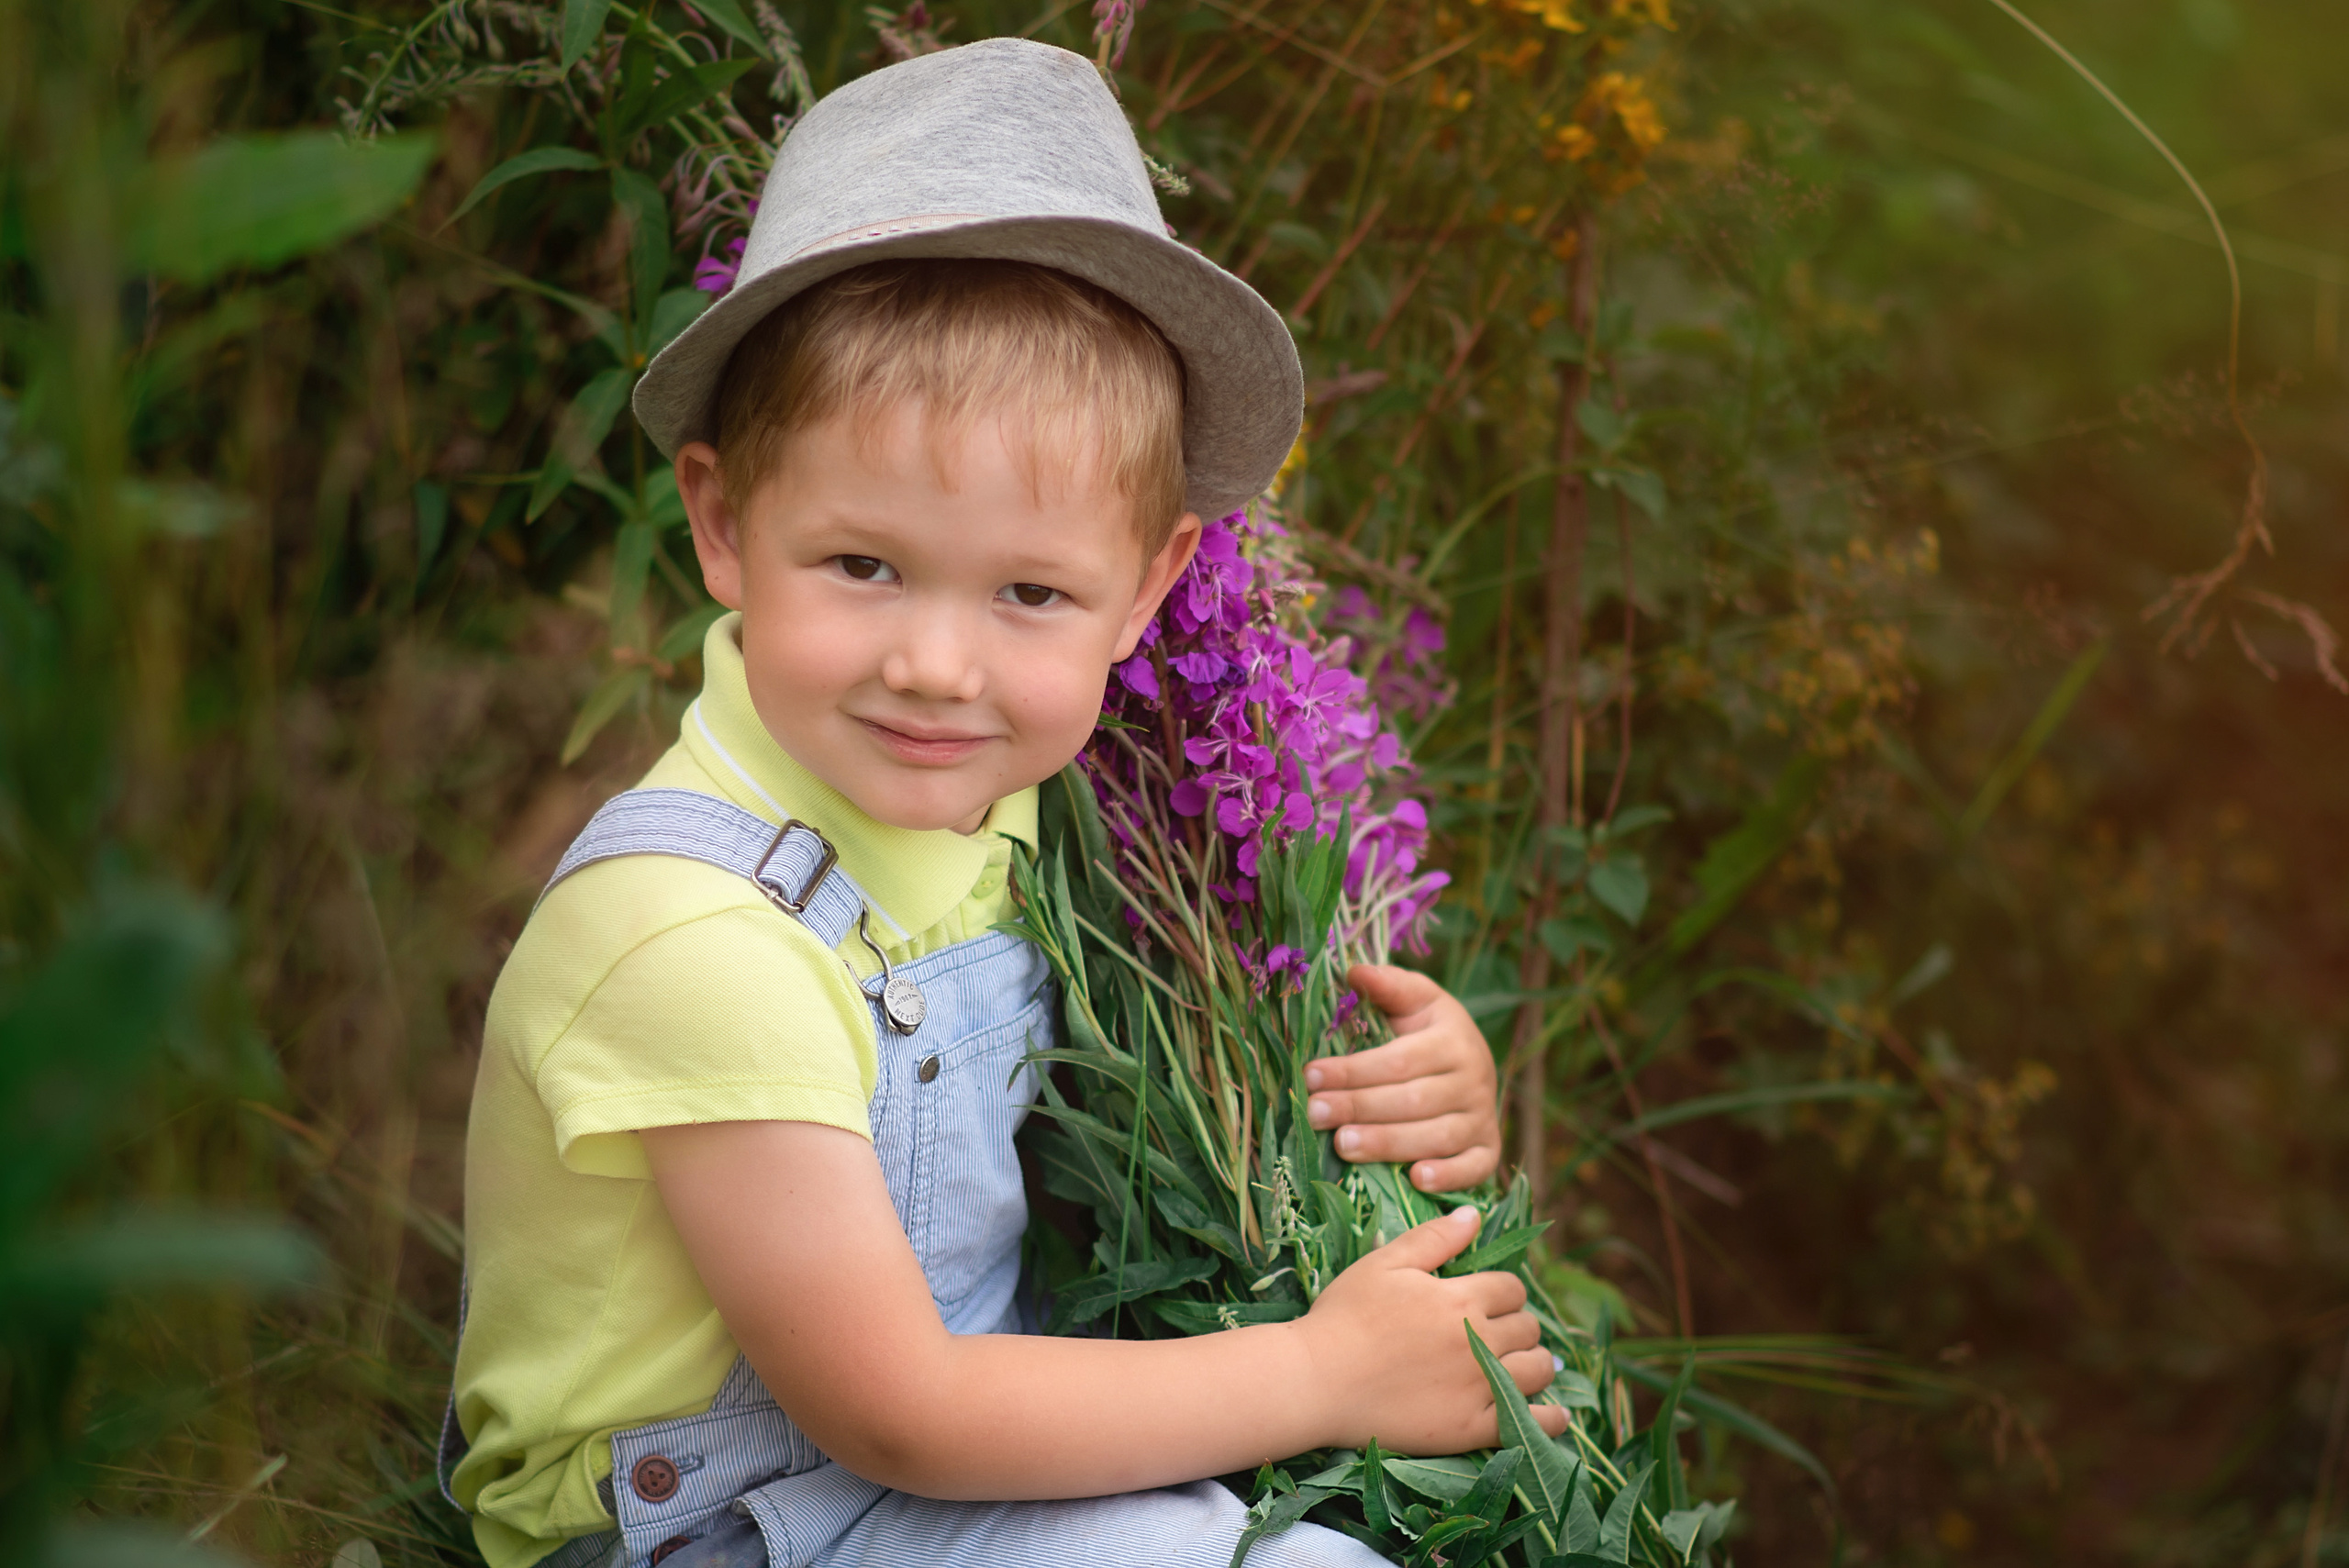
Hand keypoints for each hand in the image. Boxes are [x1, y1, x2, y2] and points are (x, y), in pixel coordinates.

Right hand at [1298, 1206, 1563, 1453]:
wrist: (1316, 1381)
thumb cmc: (1344, 1317)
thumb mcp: (1384, 1264)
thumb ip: (1433, 1238)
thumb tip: (1475, 1215)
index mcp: (1461, 1298)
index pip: (1511, 1288)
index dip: (1503, 1291)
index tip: (1489, 1300)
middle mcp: (1479, 1341)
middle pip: (1528, 1327)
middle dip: (1518, 1325)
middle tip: (1498, 1332)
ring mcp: (1479, 1386)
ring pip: (1537, 1369)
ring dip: (1536, 1363)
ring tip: (1521, 1365)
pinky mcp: (1472, 1428)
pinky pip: (1530, 1422)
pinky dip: (1550, 1418)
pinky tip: (1552, 1414)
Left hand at [1306, 964, 1501, 1191]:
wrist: (1474, 1062)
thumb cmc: (1430, 1030)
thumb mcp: (1415, 1000)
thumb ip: (1388, 986)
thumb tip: (1353, 971)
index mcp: (1453, 1040)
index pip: (1399, 1060)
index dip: (1353, 1069)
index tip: (1310, 1075)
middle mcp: (1475, 1079)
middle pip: (1413, 1100)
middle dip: (1359, 1107)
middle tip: (1315, 1113)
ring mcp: (1483, 1118)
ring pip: (1437, 1137)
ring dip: (1388, 1144)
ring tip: (1342, 1145)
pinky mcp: (1488, 1150)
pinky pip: (1474, 1168)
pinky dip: (1448, 1176)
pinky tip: (1414, 1180)